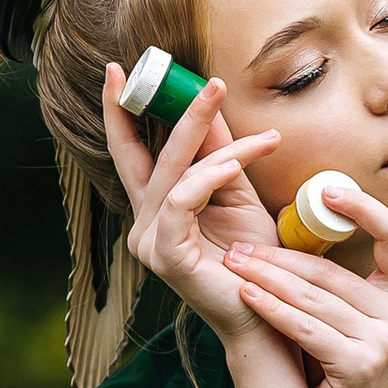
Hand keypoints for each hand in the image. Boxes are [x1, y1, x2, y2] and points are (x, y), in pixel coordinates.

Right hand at [100, 64, 282, 343]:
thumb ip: (222, 155)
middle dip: (167, 109)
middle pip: (145, 156)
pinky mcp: (167, 256)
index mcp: (155, 211)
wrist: (269, 315)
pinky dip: (211, 175)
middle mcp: (144, 226)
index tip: (117, 71)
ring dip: (209, 138)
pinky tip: (239, 162)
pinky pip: (183, 200)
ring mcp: (150, 243)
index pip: (131, 154)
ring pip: (174, 174)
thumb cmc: (256, 262)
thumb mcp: (239, 195)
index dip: (118, 113)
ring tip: (251, 124)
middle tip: (204, 80)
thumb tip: (211, 104)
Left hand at [220, 180, 387, 387]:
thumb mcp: (348, 323)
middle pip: (331, 272)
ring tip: (233, 263)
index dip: (363, 208)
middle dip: (279, 256)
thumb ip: (333, 285)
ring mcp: (383, 341)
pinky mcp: (358, 365)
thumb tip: (293, 231)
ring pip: (313, 298)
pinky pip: (305, 327)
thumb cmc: (340, 373)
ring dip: (267, 278)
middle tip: (240, 244)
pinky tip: (245, 295)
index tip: (328, 191)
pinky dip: (272, 309)